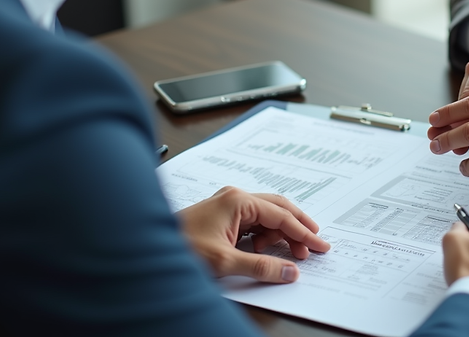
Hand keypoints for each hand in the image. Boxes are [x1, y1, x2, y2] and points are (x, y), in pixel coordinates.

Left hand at [177, 187, 330, 282]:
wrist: (148, 249)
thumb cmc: (181, 248)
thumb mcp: (225, 262)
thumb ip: (262, 266)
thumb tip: (290, 271)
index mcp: (238, 200)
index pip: (281, 215)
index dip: (304, 233)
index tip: (320, 245)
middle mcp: (235, 197)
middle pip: (279, 208)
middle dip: (297, 228)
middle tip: (314, 245)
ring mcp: (229, 205)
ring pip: (267, 216)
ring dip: (280, 235)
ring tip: (288, 255)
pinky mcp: (224, 216)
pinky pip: (254, 223)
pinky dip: (265, 237)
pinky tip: (263, 251)